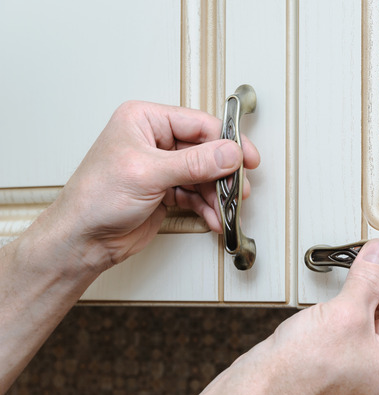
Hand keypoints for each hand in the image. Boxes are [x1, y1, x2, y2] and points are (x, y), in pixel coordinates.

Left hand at [46, 101, 258, 270]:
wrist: (82, 240)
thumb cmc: (95, 199)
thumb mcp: (149, 174)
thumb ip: (194, 163)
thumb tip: (229, 153)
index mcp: (144, 120)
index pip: (198, 124)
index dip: (226, 141)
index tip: (247, 159)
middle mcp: (154, 140)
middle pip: (206, 150)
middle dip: (224, 173)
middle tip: (239, 189)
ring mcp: (161, 166)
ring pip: (204, 175)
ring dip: (218, 194)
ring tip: (226, 209)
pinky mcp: (165, 190)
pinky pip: (197, 194)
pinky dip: (208, 207)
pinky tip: (214, 218)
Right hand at [157, 240, 378, 394]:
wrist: (257, 394)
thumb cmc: (298, 372)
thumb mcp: (345, 311)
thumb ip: (370, 278)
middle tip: (377, 262)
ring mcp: (363, 386)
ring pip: (375, 332)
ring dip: (367, 301)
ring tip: (360, 274)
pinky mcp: (340, 381)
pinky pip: (356, 343)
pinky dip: (352, 319)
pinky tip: (343, 300)